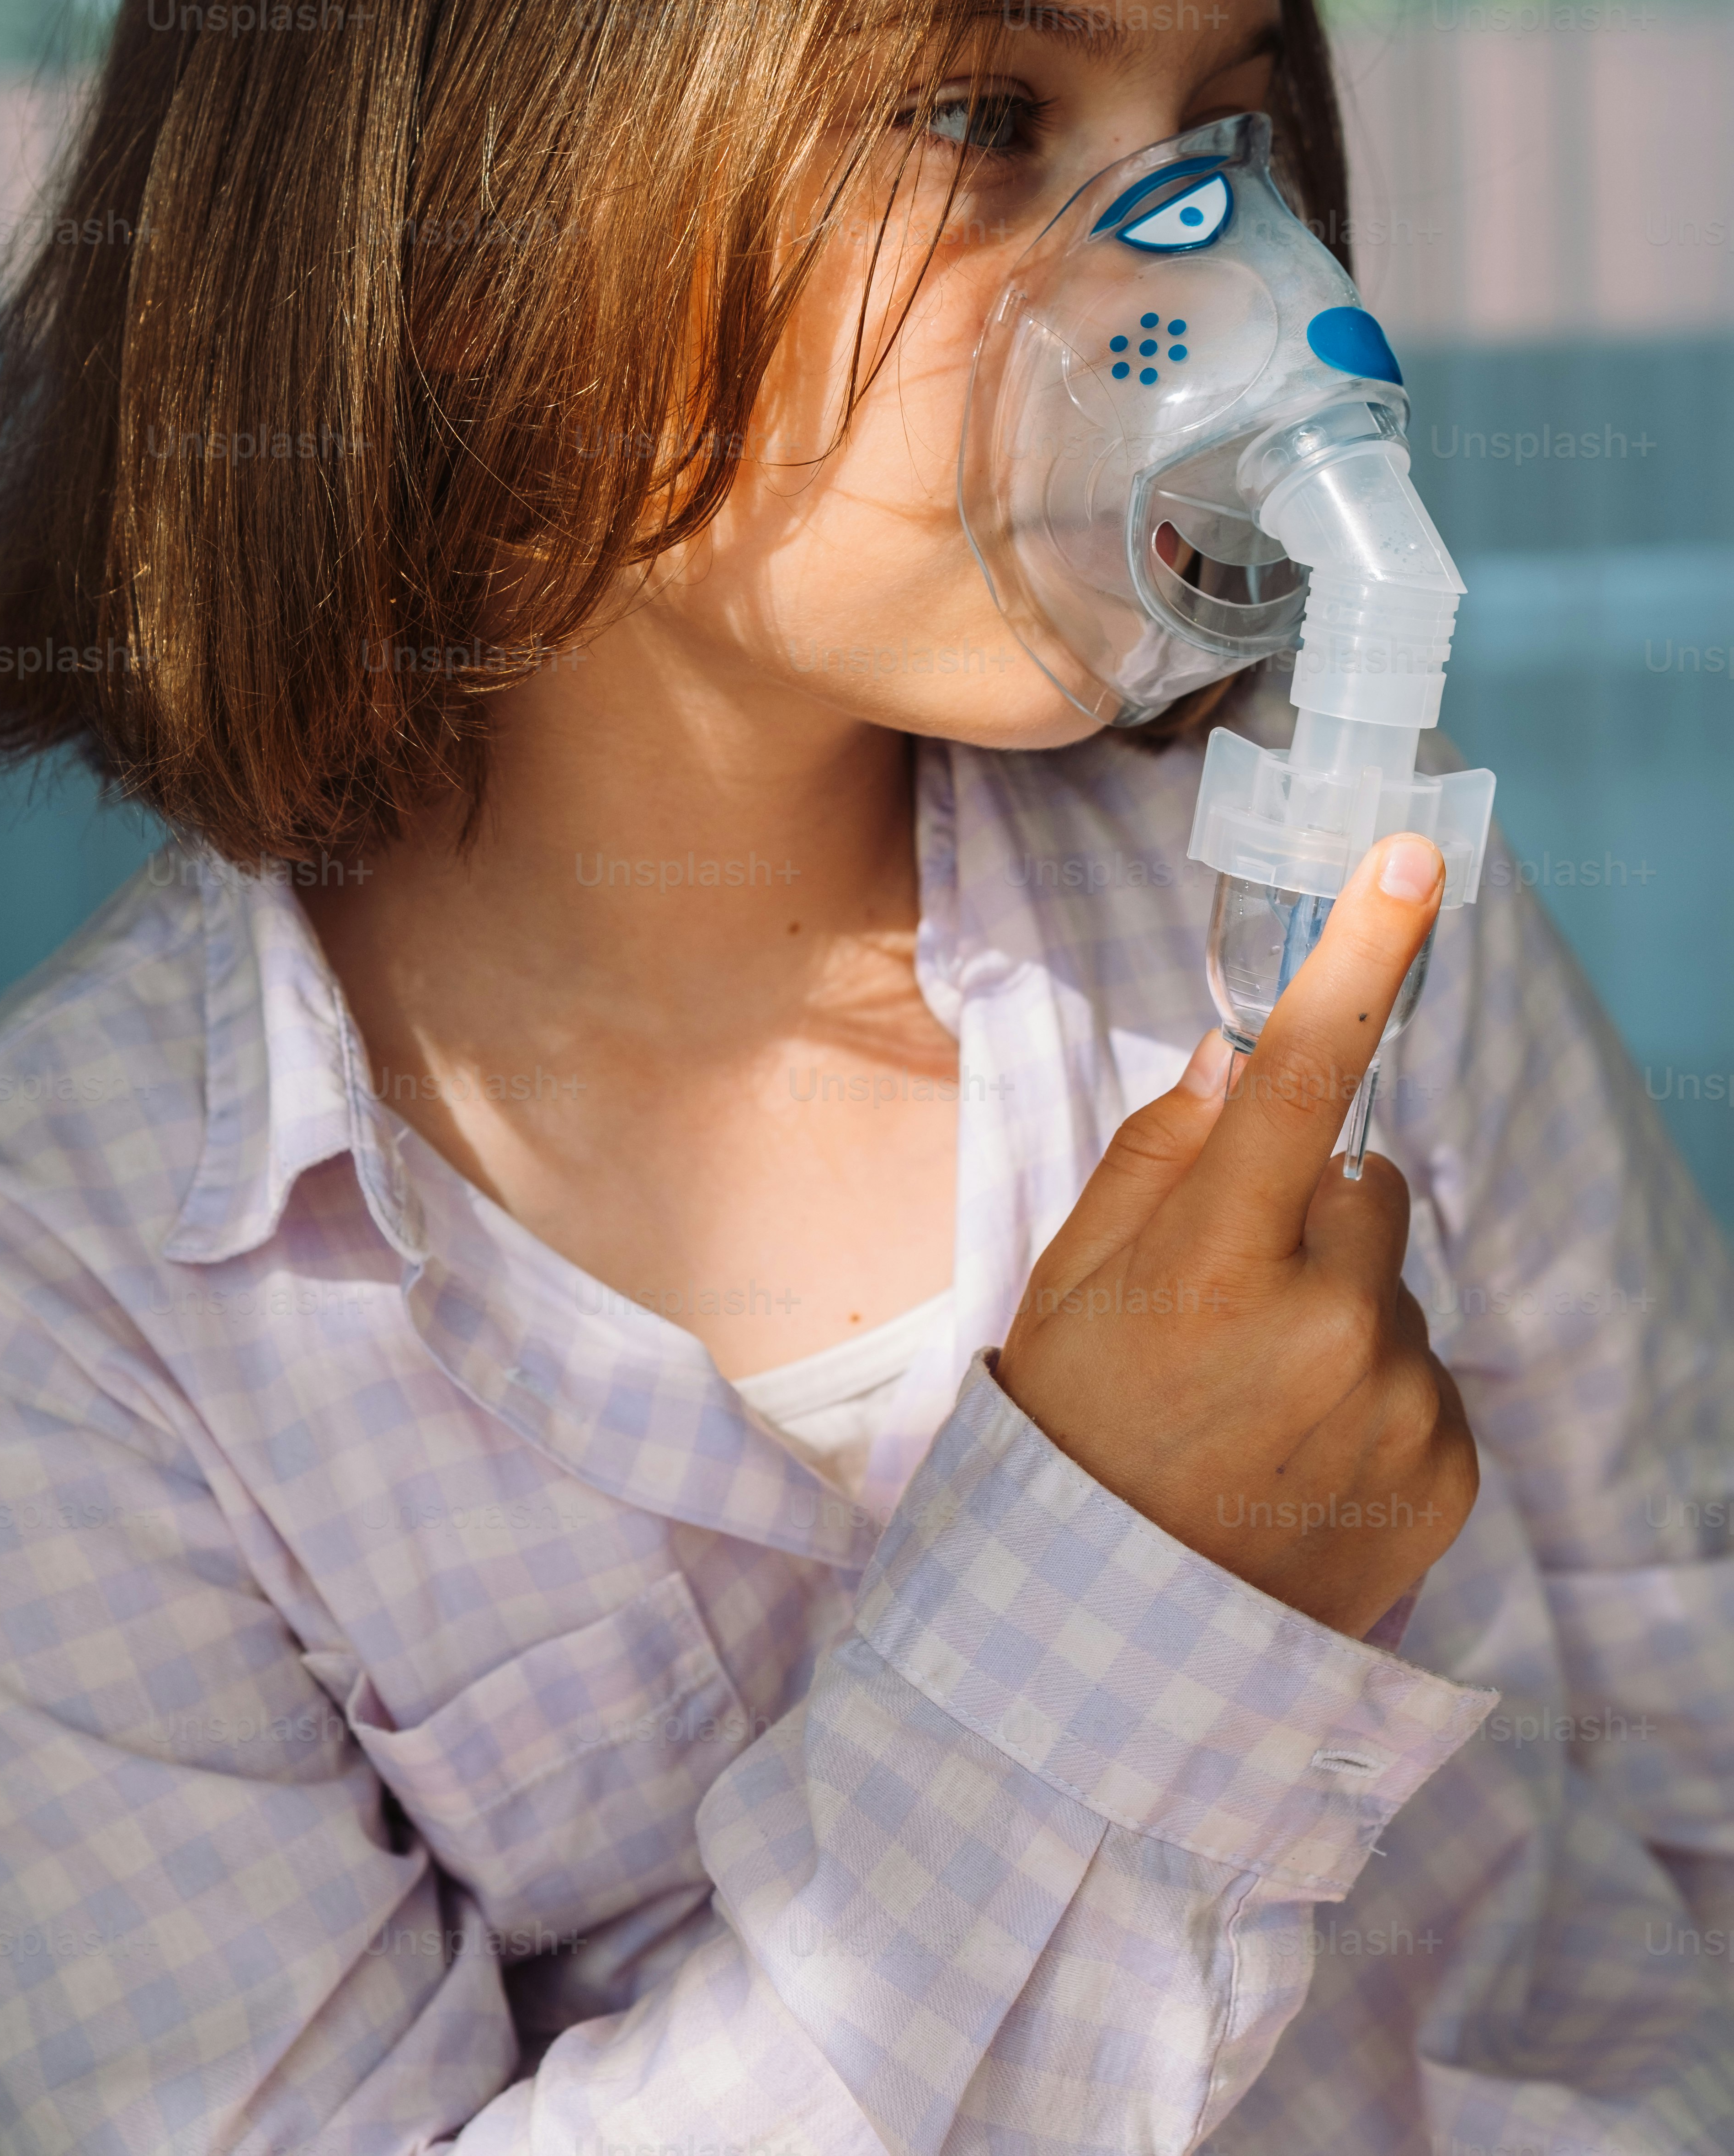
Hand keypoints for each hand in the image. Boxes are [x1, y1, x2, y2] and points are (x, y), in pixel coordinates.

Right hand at [992, 833, 1476, 1639]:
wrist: (1115, 1653)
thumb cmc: (1071, 1442)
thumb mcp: (1067, 1288)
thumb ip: (1157, 1159)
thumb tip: (1241, 1057)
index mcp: (1209, 1267)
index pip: (1301, 1078)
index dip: (1360, 957)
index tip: (1415, 860)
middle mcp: (1320, 1327)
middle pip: (1365, 1183)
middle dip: (1310, 1212)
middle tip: (1227, 1302)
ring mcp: (1394, 1405)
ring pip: (1393, 1283)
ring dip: (1341, 1311)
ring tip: (1255, 1402)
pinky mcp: (1446, 1471)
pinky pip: (1426, 1375)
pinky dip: (1375, 1395)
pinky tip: (1301, 1456)